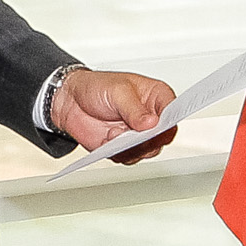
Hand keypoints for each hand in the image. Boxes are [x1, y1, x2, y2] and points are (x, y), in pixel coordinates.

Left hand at [52, 68, 176, 161]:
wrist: (70, 101)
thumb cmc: (96, 87)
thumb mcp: (117, 91)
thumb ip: (134, 109)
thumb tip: (151, 123)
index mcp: (156, 97)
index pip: (174, 111)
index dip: (170, 120)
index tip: (159, 125)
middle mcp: (151, 118)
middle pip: (164, 136)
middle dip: (149, 138)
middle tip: (134, 134)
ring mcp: (138, 135)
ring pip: (148, 151)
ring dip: (132, 147)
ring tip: (113, 134)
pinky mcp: (124, 148)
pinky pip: (129, 158)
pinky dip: (118, 153)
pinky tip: (107, 140)